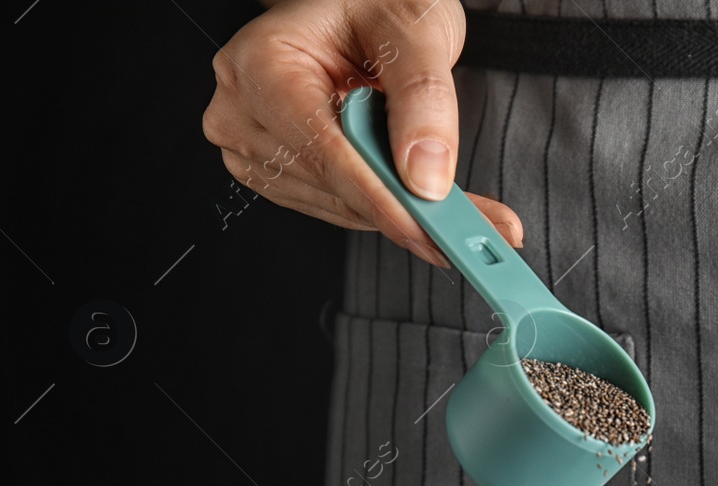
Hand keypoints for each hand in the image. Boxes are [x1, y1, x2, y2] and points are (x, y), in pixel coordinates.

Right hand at [202, 0, 522, 266]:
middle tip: (474, 231)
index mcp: (263, 63)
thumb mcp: (414, 30)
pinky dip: (385, 209)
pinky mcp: (274, 168)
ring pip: (336, 206)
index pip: (324, 150)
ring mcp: (252, 142)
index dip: (381, 197)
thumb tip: (426, 176)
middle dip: (405, 212)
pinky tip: (420, 200)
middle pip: (331, 186)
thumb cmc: (377, 4)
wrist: (361, 6)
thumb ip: (424, 98)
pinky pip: (335, 206)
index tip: (431, 230)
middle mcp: (243, 107)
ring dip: (401, 216)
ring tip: (460, 217)